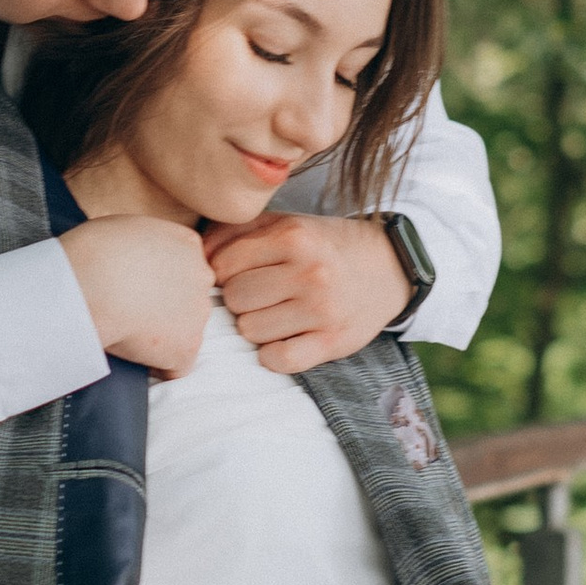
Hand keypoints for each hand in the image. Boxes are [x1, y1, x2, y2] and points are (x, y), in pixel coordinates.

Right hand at [59, 215, 212, 378]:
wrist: (92, 284)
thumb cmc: (95, 252)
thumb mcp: (127, 228)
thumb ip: (146, 243)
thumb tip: (135, 257)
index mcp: (187, 244)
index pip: (185, 267)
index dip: (160, 282)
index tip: (138, 288)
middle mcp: (201, 275)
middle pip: (191, 299)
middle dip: (167, 308)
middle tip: (131, 311)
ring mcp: (199, 312)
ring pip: (186, 331)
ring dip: (163, 336)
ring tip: (127, 332)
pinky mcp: (188, 346)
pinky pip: (178, 366)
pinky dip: (159, 366)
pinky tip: (136, 356)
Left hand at [202, 213, 415, 374]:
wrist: (388, 267)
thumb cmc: (323, 246)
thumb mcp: (284, 224)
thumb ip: (235, 233)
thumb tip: (197, 256)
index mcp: (293, 236)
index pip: (223, 265)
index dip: (222, 272)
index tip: (239, 274)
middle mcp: (309, 272)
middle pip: (234, 299)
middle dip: (239, 299)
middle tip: (259, 295)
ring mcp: (322, 310)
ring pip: (250, 331)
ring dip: (255, 326)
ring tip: (275, 313)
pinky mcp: (333, 342)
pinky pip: (278, 360)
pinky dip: (272, 354)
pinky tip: (282, 339)